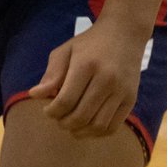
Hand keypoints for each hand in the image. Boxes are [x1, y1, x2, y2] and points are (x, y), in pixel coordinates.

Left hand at [27, 19, 145, 137]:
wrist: (124, 34)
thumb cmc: (89, 44)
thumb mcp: (65, 51)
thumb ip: (51, 74)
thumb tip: (34, 95)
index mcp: (86, 66)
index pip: (66, 99)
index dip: (53, 111)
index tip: (46, 111)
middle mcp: (107, 80)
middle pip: (82, 115)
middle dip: (64, 123)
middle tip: (57, 120)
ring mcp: (121, 91)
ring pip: (98, 125)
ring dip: (80, 131)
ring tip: (70, 126)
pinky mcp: (131, 99)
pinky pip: (114, 126)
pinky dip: (98, 133)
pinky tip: (87, 128)